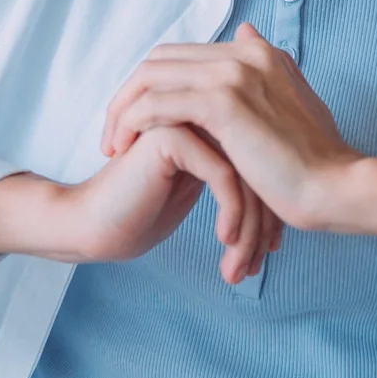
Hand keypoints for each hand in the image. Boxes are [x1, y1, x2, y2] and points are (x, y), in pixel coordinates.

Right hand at [0, 124, 279, 283]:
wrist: (94, 225)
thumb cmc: (143, 212)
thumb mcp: (198, 191)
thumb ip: (233, 174)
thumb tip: (282, 194)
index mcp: (208, 119)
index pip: (259, 161)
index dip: (271, 209)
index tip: (271, 249)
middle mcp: (199, 112)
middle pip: (256, 164)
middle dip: (264, 221)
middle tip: (261, 262)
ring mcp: (184, 117)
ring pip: (244, 171)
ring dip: (249, 227)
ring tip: (241, 265)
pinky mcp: (171, 134)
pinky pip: (224, 175)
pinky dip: (232, 213)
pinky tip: (225, 240)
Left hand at [102, 23, 365, 230]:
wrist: (339, 186)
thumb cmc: (317, 164)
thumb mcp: (292, 105)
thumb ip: (265, 74)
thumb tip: (246, 32)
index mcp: (258, 54)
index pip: (183, 55)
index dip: (152, 86)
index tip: (137, 123)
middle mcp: (244, 53)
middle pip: (160, 59)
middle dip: (128, 94)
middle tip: (114, 134)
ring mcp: (234, 74)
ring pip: (151, 77)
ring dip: (122, 109)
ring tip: (112, 144)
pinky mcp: (224, 103)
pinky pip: (157, 103)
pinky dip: (133, 122)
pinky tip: (125, 146)